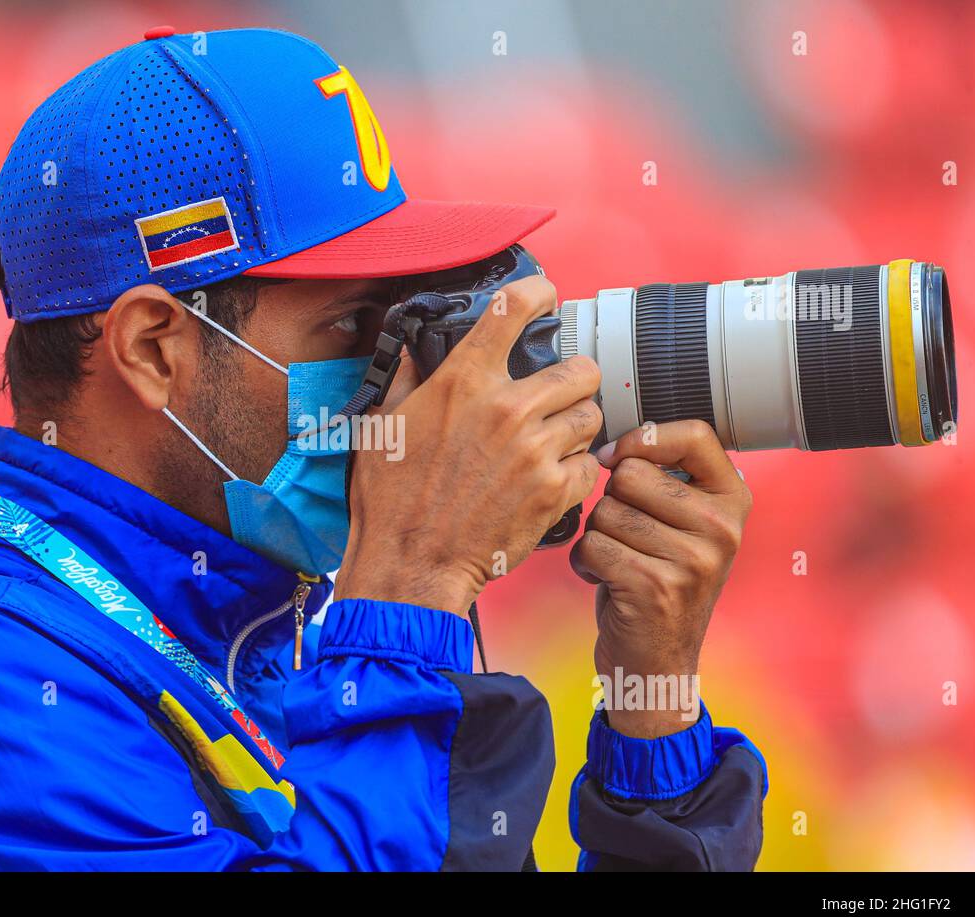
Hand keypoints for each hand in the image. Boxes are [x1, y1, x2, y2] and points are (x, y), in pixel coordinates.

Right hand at [336, 275, 602, 616]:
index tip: (545, 297)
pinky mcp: (554, 491)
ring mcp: (536, 450)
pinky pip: (589, 466)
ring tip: (553, 444)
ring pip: (592, 416)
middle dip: (573, 381)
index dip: (537, 293)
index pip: (513, 309)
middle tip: (557, 397)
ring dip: (577, 428)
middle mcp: (507, 408)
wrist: (411, 564)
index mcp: (463, 382)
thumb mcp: (382, 428)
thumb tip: (415, 355)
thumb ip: (406, 382)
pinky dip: (576, 473)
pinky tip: (550, 482)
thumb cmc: (391, 501)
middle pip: (580, 368)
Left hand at [570, 420, 751, 737]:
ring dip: (597, 537)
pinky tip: (607, 582)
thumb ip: (664, 478)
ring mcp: (693, 560)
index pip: (694, 433)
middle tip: (628, 538)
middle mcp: (723, 528)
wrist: (656, 663)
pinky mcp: (655, 587)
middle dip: (611, 502)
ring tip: (620, 563)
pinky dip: (585, 564)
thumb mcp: (682, 524)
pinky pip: (592, 546)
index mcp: (733, 500)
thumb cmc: (658, 580)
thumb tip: (612, 446)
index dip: (645, 438)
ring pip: (605, 511)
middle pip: (631, 473)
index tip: (619, 457)